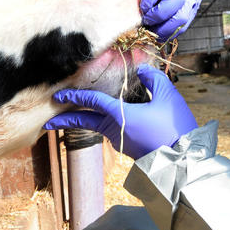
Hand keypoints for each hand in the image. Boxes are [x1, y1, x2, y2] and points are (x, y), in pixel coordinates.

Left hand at [44, 64, 197, 158]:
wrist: (182, 161)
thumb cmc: (174, 128)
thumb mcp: (167, 95)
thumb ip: (152, 78)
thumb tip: (141, 69)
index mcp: (119, 115)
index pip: (91, 102)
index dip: (74, 95)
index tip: (58, 94)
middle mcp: (113, 129)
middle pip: (83, 122)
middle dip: (64, 120)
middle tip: (47, 120)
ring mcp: (119, 140)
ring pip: (95, 126)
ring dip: (81, 121)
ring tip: (69, 117)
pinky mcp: (127, 146)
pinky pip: (108, 130)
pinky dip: (99, 123)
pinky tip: (102, 117)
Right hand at [131, 0, 203, 40]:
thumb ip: (165, 14)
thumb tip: (153, 37)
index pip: (183, 24)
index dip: (167, 33)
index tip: (153, 35)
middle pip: (182, 16)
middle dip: (163, 26)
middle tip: (148, 27)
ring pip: (176, 2)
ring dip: (157, 14)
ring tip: (145, 15)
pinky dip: (149, 0)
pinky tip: (142, 3)